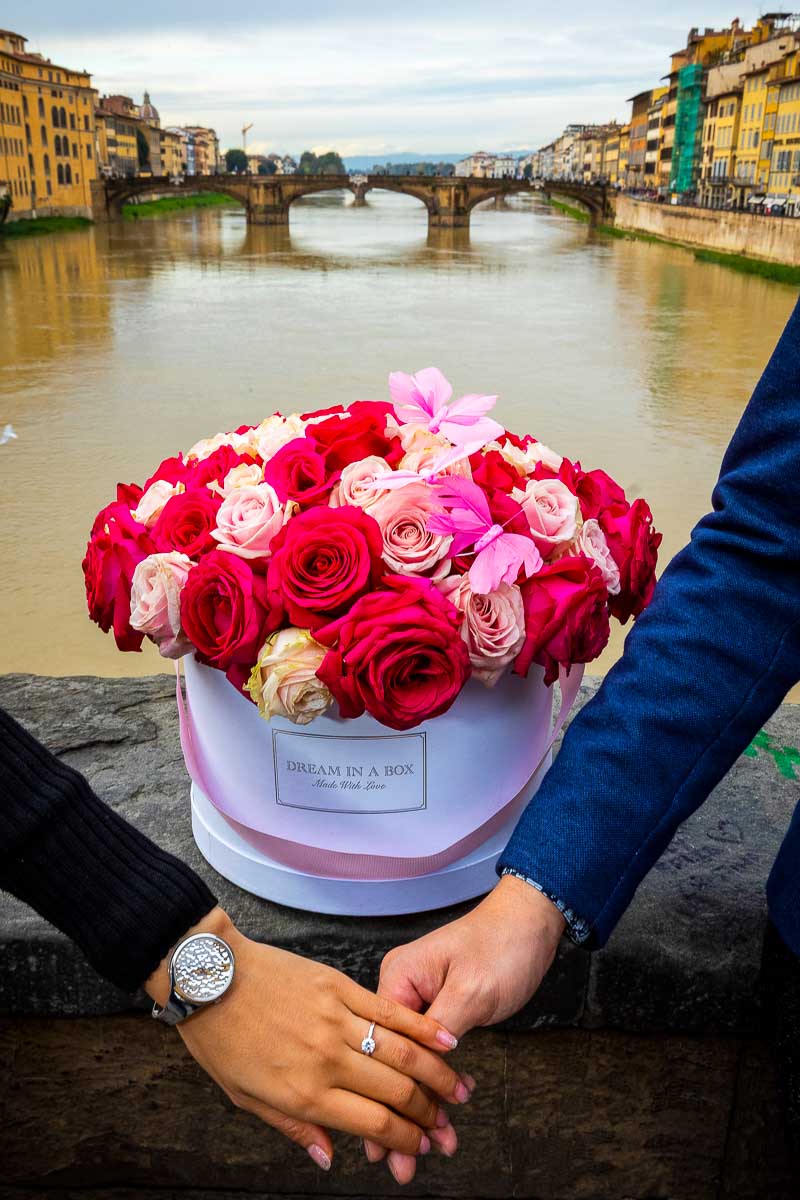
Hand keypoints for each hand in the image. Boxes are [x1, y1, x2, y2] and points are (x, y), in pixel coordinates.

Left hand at [145, 908, 464, 1170]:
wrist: (210, 977)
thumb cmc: (222, 1038)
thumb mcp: (247, 1099)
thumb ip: (294, 1128)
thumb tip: (328, 1157)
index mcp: (305, 1093)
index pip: (372, 1125)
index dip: (405, 1141)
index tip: (421, 1147)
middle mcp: (327, 1060)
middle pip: (395, 1092)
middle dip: (428, 1113)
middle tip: (445, 1124)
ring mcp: (335, 1020)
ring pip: (401, 1052)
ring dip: (436, 1074)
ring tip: (458, 1090)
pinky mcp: (338, 986)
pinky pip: (387, 1010)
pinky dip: (421, 1026)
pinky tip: (445, 1039)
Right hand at [363, 876, 564, 1182]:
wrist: (530, 923)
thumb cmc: (502, 945)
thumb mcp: (471, 989)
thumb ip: (441, 1029)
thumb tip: (417, 1072)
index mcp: (396, 978)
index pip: (381, 1046)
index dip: (386, 1097)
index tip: (386, 1143)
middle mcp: (399, 990)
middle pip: (391, 1062)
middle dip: (399, 1115)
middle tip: (402, 1163)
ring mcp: (417, 1003)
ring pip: (409, 1065)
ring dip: (420, 1108)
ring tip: (428, 1151)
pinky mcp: (436, 1014)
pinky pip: (428, 1057)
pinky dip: (435, 1088)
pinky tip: (442, 1120)